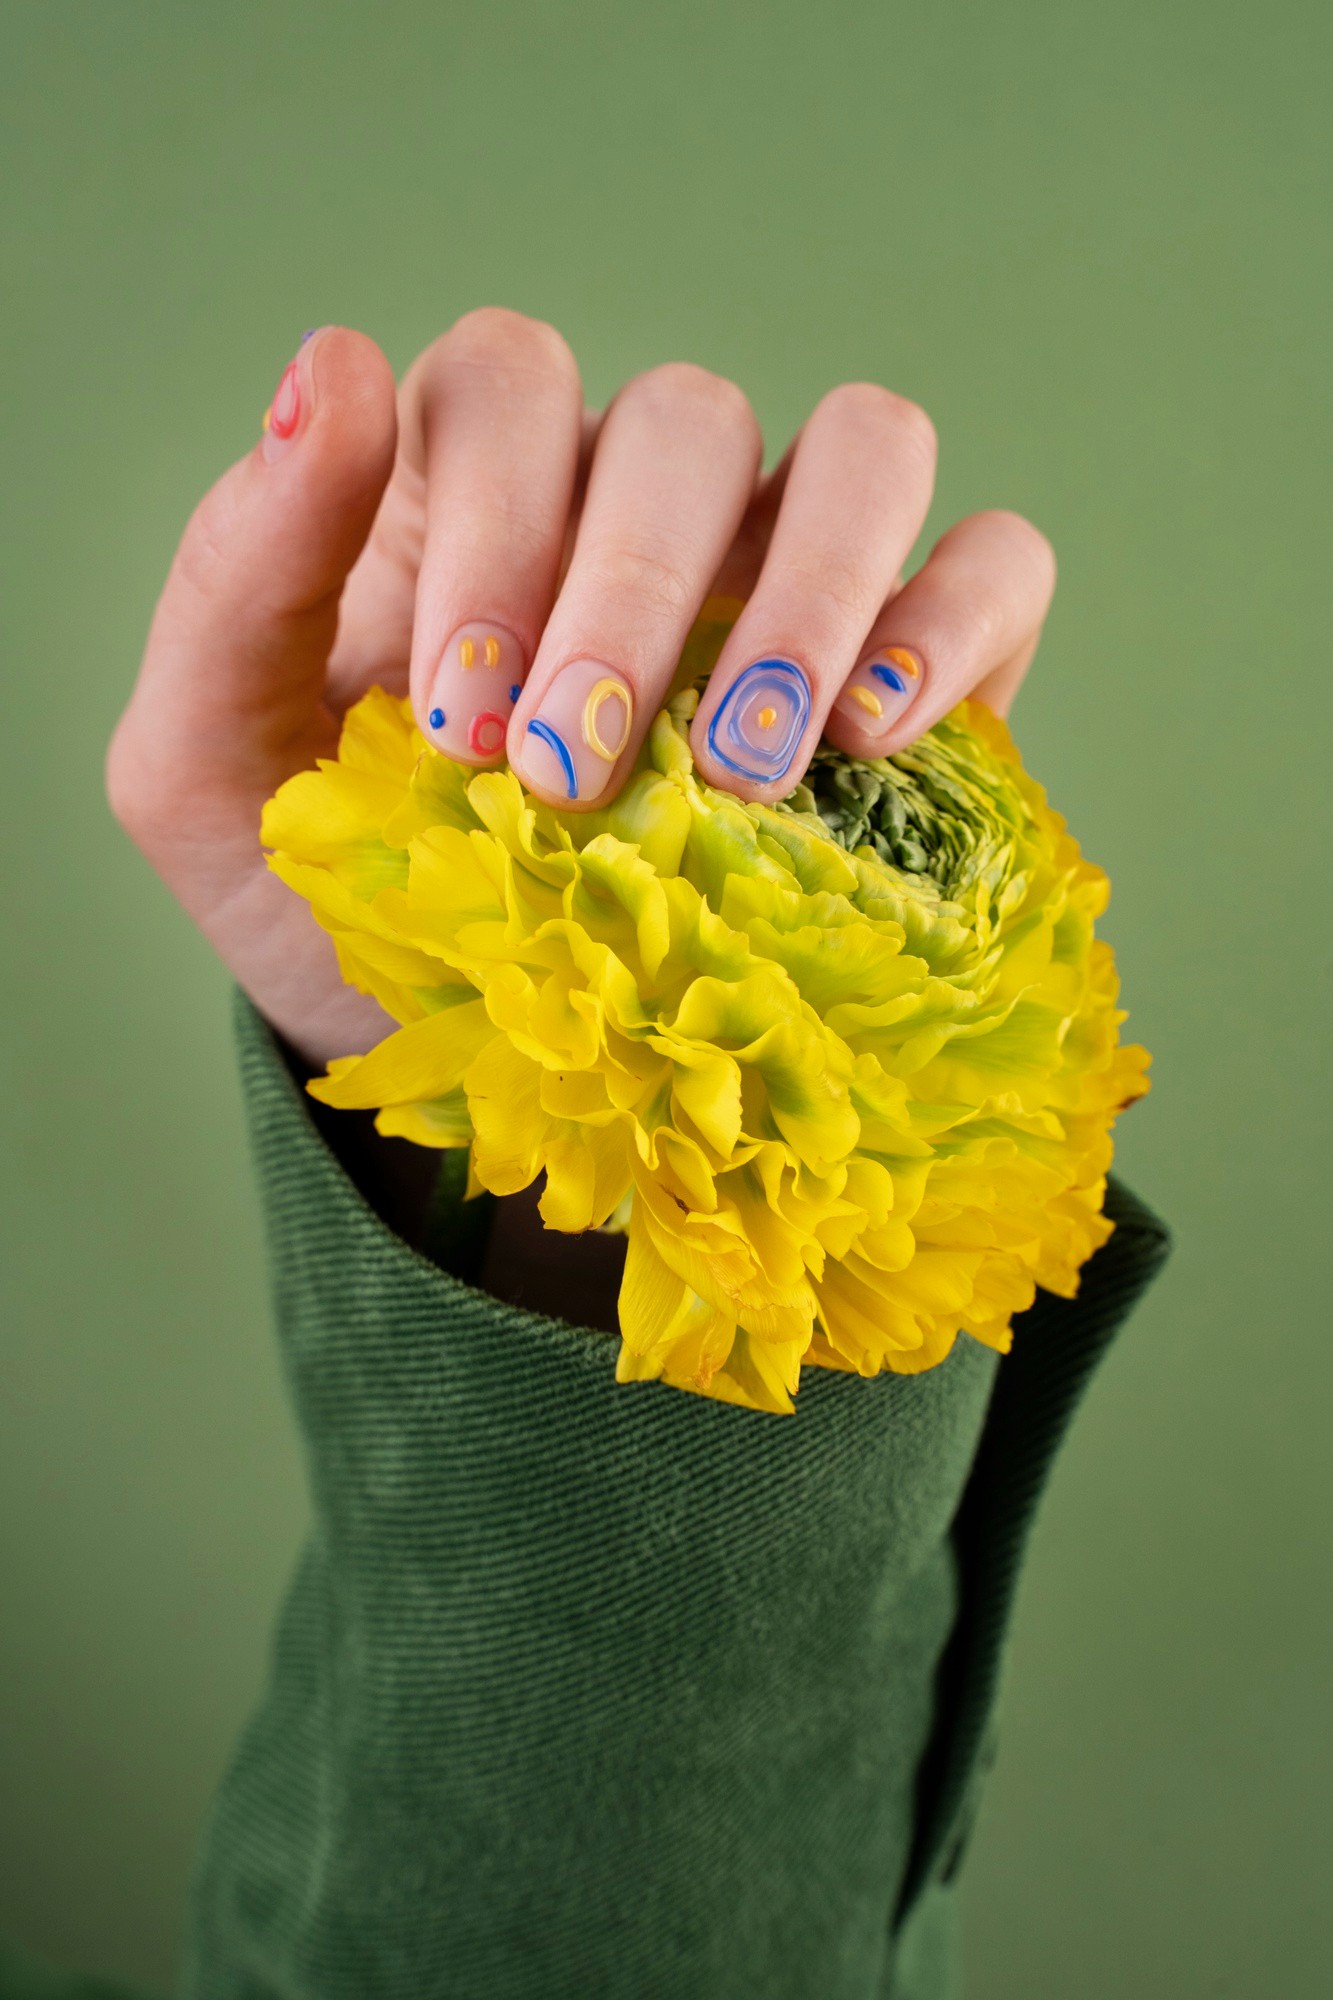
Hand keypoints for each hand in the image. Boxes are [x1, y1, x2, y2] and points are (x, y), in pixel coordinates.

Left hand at [108, 310, 1055, 1066]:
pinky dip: (953, 622)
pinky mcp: (922, 665)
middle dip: (630, 596)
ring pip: (863, 445)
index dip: (496, 525)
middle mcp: (640, 506)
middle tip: (573, 775)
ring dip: (808, 590)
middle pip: (684, 417)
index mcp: (472, 493)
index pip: (511, 384)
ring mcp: (790, 574)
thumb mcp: (216, 772)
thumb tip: (329, 361)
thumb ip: (237, 578)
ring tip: (746, 768)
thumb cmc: (343, 902)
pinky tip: (873, 736)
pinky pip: (995, 563)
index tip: (460, 732)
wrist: (478, 1057)